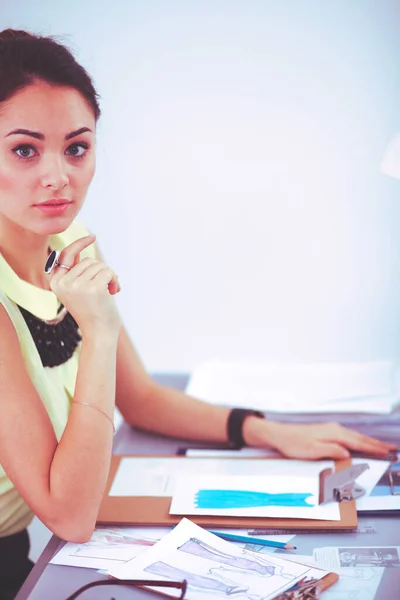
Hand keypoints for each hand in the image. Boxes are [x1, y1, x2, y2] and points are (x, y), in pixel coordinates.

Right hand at [48, 235, 120, 338]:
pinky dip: (115, 280)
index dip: (79, 244)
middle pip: (88, 261)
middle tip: (105, 288)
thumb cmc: (92, 311)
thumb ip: (77, 272)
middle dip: (101, 271)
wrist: (99, 333)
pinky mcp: (93, 288)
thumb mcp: (77, 290)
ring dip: (109, 276)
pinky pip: (108, 271)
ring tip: (108, 292)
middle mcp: (64, 283)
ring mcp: (77, 285)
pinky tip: (114, 292)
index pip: (66, 255)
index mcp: (56, 282)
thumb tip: (81, 250)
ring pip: (100, 265)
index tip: (92, 237)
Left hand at [243, 417, 396, 459]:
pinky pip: (349, 436)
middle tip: (392, 449)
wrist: (280, 435)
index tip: (387, 452)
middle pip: (360, 438)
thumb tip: (347, 452)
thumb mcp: (312, 450)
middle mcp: (335, 429)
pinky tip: (361, 443)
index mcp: (334, 433)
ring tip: (382, 447)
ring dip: (369, 442)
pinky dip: (359, 440)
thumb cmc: (293, 443)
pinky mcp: (328, 432)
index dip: (374, 448)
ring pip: (355, 436)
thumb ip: (331, 451)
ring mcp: (331, 429)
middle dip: (377, 444)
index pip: (358, 442)